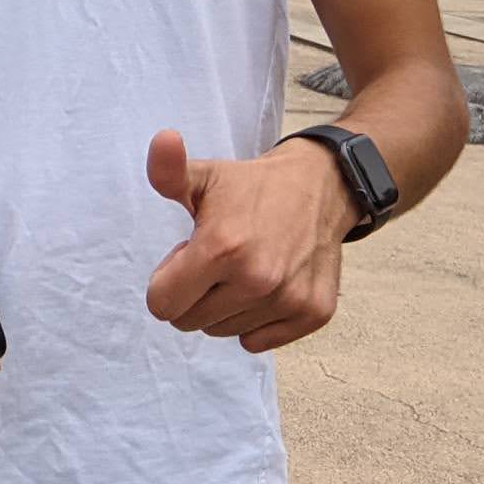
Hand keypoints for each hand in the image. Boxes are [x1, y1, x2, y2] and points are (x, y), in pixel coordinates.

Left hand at [144, 130, 356, 353]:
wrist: (321, 186)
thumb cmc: (250, 187)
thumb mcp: (204, 175)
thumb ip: (168, 170)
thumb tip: (162, 140)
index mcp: (221, 248)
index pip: (162, 304)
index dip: (167, 281)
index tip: (187, 256)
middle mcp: (257, 280)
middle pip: (189, 322)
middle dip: (193, 294)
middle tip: (215, 261)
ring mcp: (289, 300)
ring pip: (223, 332)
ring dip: (224, 307)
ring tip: (242, 268)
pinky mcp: (314, 313)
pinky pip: (257, 342)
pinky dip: (255, 322)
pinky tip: (265, 286)